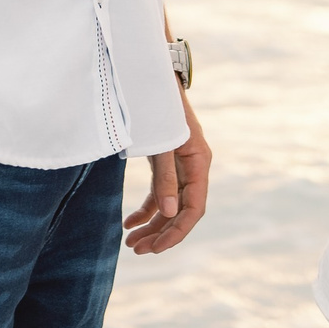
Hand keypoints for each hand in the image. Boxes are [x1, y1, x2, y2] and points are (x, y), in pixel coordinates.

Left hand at [123, 90, 210, 254]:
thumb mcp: (162, 143)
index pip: (194, 209)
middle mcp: (193, 167)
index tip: (156, 249)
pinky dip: (146, 209)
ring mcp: (180, 166)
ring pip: (170, 206)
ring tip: (130, 243)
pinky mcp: (166, 163)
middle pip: (181, 211)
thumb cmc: (157, 107)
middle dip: (160, 233)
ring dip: (152, 226)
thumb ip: (166, 178)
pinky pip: (160, 194)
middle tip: (136, 250)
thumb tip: (171, 213)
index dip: (177, 232)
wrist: (150, 78)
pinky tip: (129, 222)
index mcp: (199, 162)